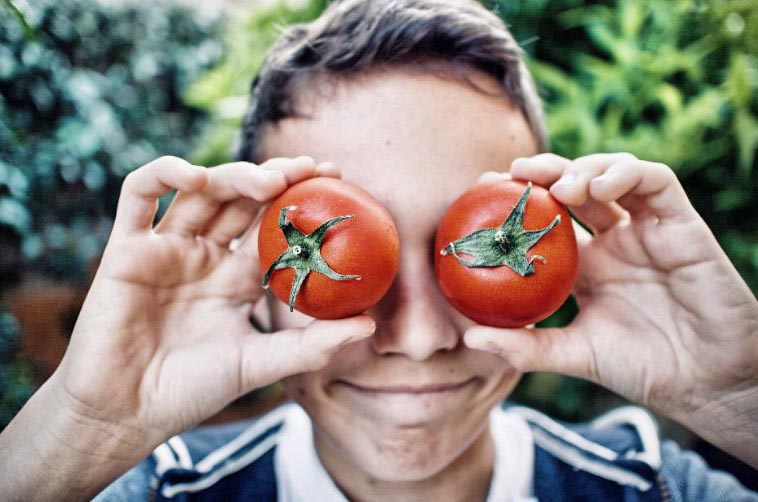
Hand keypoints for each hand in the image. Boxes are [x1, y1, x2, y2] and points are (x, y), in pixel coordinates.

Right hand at [0, 156, 374, 499]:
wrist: (125, 414)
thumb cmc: (190, 392)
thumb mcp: (259, 364)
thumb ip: (310, 345)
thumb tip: (370, 327)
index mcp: (235, 279)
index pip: (273, 228)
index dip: (301, 202)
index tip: (336, 182)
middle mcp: (204, 257)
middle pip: (241, 201)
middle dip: (276, 178)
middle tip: (310, 170)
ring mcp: (166, 249)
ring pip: (200, 192)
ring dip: (233, 176)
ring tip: (269, 180)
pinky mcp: (126, 248)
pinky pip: (139, 196)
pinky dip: (164, 175)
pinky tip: (195, 176)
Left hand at [466, 153, 757, 465]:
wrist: (705, 382)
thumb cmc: (641, 368)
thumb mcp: (574, 354)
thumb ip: (526, 347)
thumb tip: (470, 339)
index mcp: (585, 265)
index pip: (546, 219)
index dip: (517, 200)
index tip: (482, 189)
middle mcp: (614, 240)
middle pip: (574, 188)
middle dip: (544, 171)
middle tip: (514, 172)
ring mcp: (646, 229)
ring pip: (612, 174)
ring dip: (582, 169)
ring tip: (557, 187)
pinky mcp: (680, 224)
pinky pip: (656, 181)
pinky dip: (625, 174)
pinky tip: (598, 189)